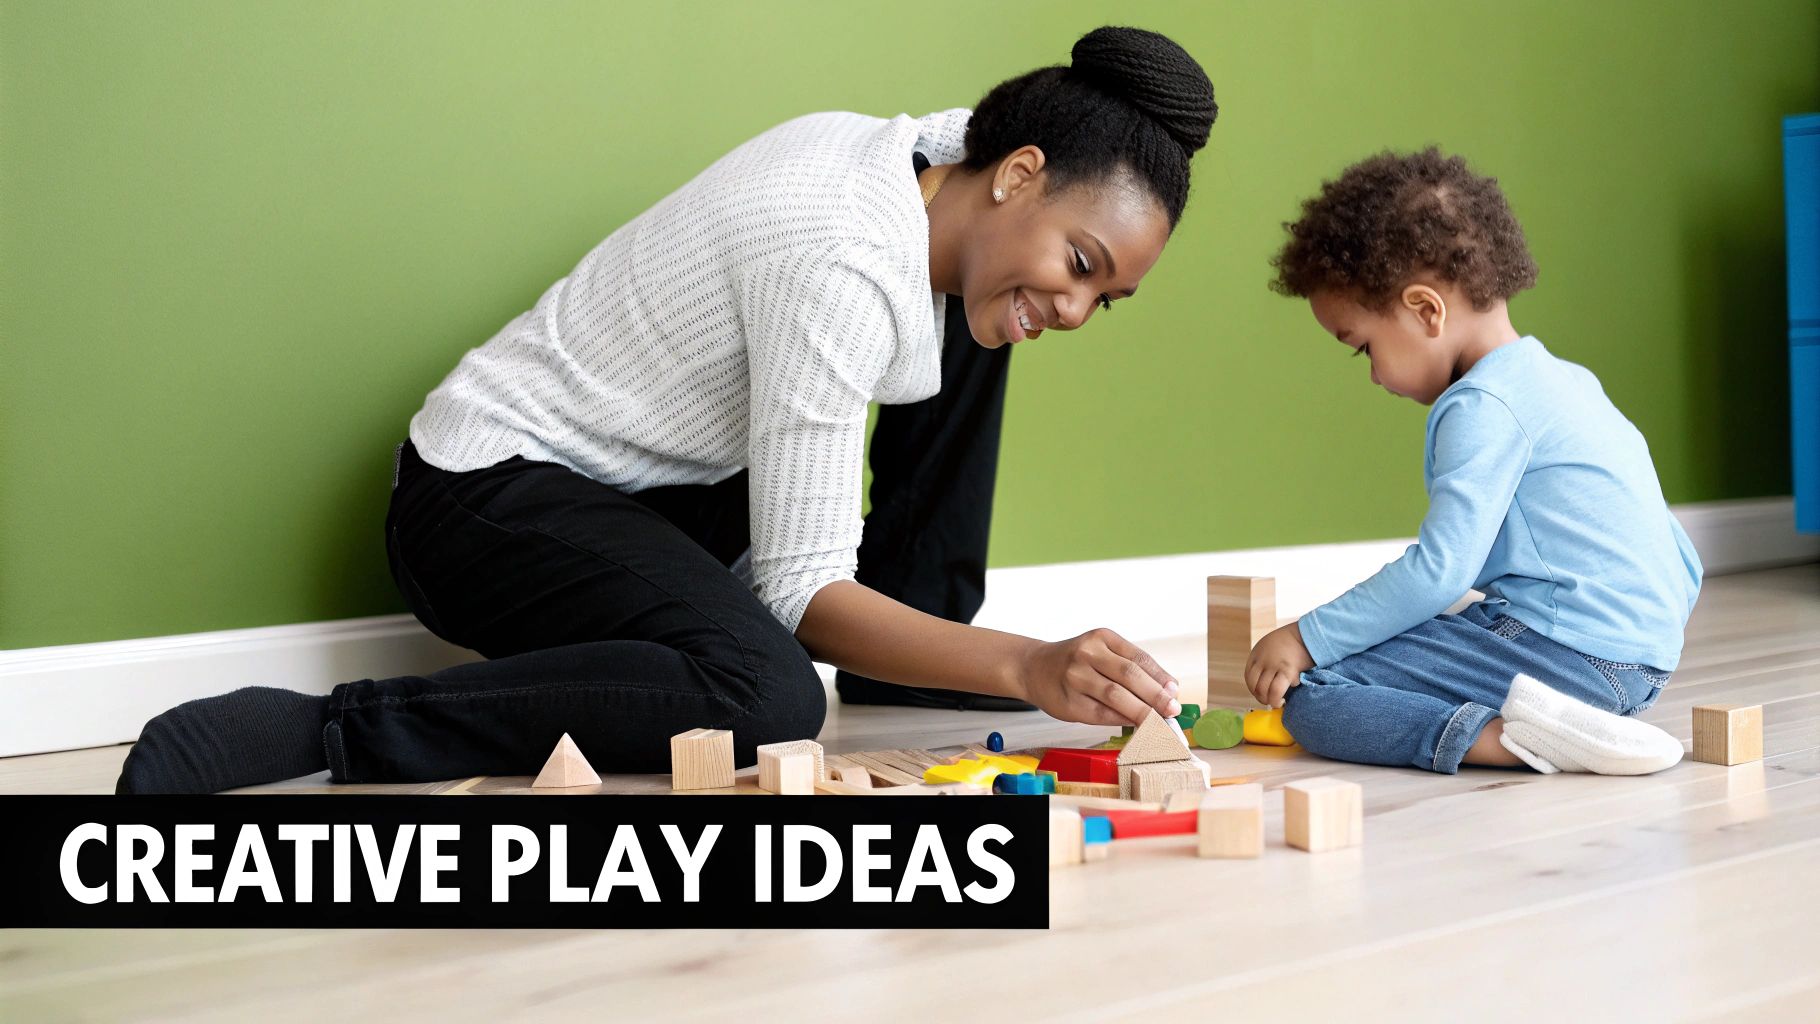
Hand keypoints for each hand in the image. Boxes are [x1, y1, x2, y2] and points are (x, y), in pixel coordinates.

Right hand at [1016, 628, 1180, 725]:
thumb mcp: (1100, 651)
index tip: (1175, 692)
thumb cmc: (1074, 661)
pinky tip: (1135, 725)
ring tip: (1159, 721)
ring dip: (1142, 711)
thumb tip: (1167, 691)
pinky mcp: (1069, 702)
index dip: (1160, 677)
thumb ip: (1130, 667)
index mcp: (1101, 637)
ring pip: (1116, 696)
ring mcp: (1075, 678)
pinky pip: (1101, 714)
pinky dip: (1122, 720)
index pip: (1138, 658)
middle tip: (1173, 709)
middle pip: (1130, 675)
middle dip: (1156, 695)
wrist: (1032, 668)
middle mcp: (1087, 653)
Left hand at [1245, 622, 1313, 707]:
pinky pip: (1279, 689)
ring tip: (1277, 703)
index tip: (1260, 695)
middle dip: (1263, 698)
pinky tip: (1286, 696)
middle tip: (1269, 702)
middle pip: (1257, 687)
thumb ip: (1264, 663)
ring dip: (1272, 700)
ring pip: (1267, 691)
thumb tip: (1265, 684)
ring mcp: (1274, 666)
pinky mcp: (1287, 670)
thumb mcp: (1268, 648)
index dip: (1254, 690)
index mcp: (1256, 655)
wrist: (1306, 634)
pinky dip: (1280, 696)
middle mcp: (1263, 661)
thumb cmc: (1289, 643)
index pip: (1249, 678)